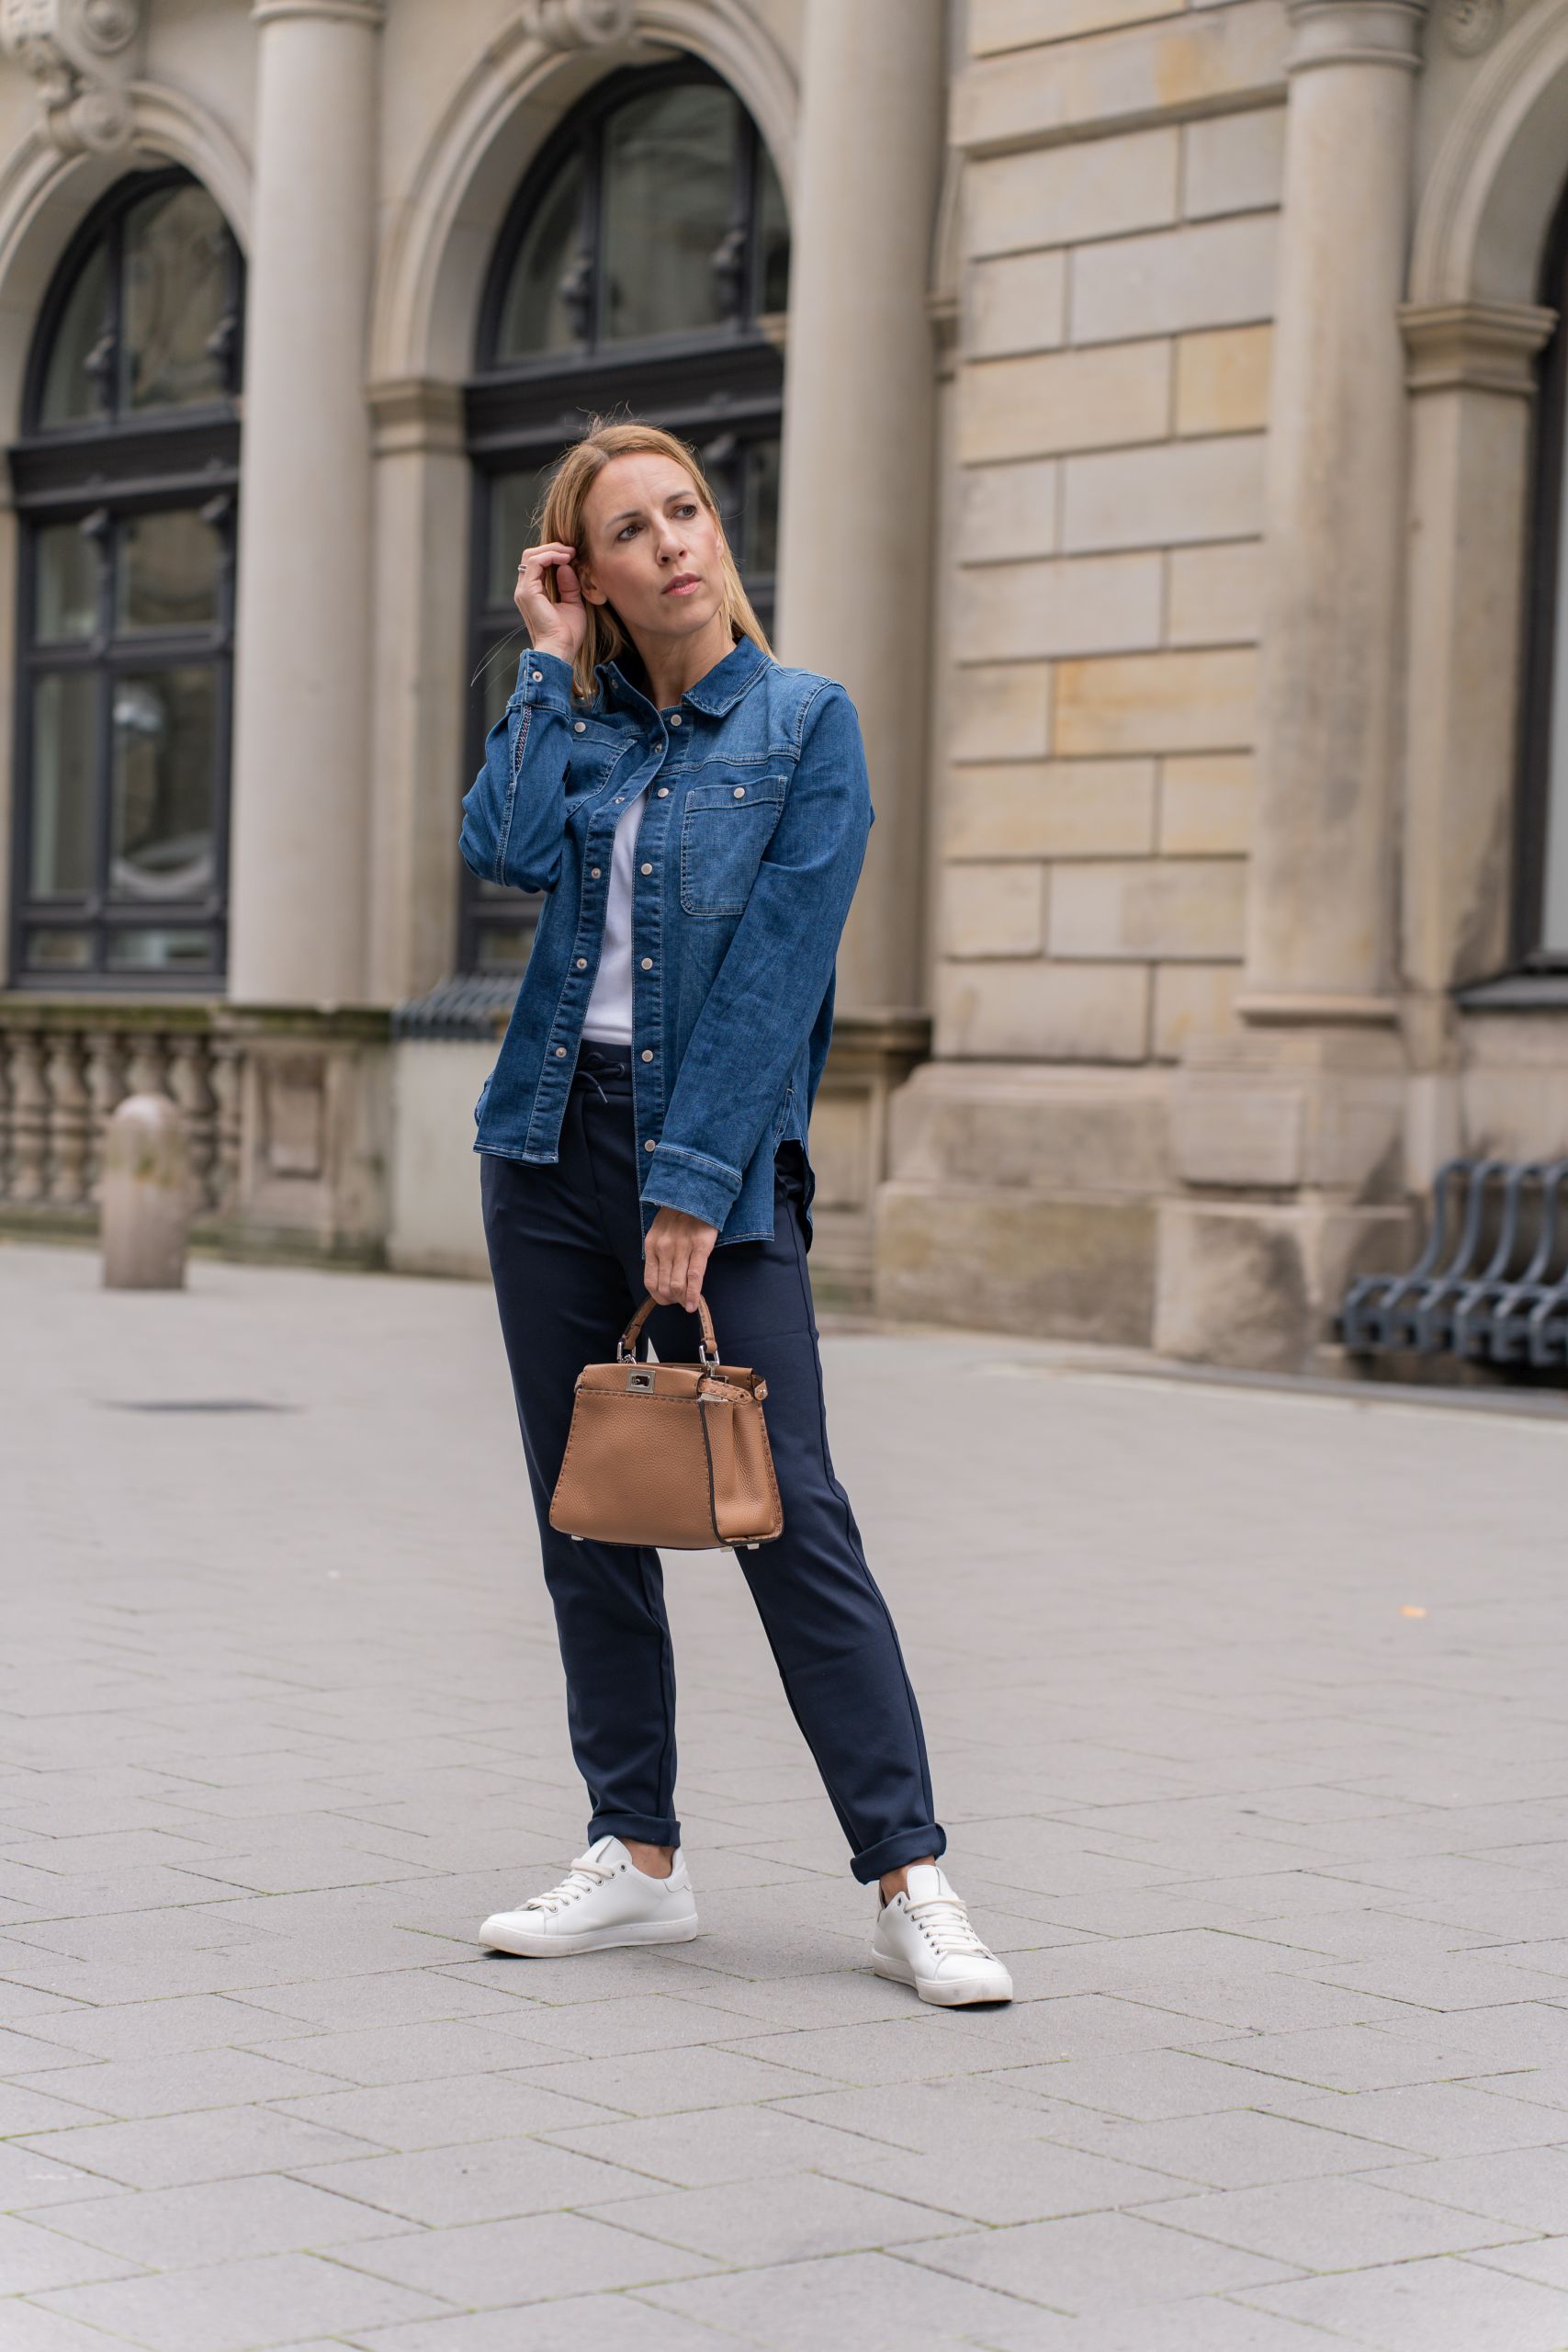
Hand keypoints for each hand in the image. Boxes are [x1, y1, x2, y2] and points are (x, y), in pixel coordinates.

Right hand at [515, 541, 587, 666]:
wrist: (561, 650)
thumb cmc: (567, 634)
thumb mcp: (572, 604)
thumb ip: (569, 585)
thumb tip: (566, 565)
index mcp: (533, 593)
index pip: (538, 564)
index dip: (554, 555)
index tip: (574, 555)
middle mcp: (524, 590)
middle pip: (532, 555)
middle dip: (553, 548)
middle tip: (572, 550)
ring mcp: (523, 590)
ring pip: (531, 555)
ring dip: (552, 550)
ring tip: (570, 553)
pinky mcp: (527, 591)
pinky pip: (535, 562)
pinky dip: (551, 556)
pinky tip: (566, 559)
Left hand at [644, 1205, 717, 1313]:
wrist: (696, 1191)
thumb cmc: (679, 1214)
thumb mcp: (659, 1231)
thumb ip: (659, 1252)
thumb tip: (664, 1278)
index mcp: (652, 1245)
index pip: (650, 1281)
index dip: (658, 1297)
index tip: (667, 1301)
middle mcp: (664, 1249)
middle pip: (664, 1286)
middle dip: (672, 1300)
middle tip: (680, 1303)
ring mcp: (681, 1248)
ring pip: (678, 1285)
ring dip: (682, 1300)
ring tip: (688, 1303)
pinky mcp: (700, 1247)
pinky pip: (695, 1277)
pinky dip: (693, 1295)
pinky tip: (694, 1305)